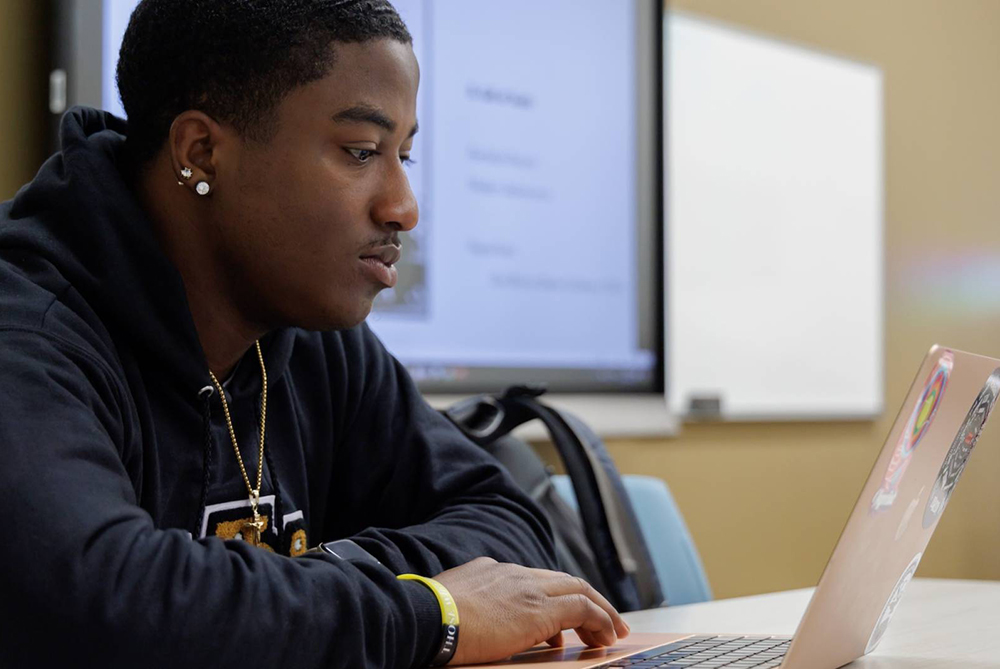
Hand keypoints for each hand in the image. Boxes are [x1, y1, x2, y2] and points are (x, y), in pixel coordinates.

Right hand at [432, 557, 629, 664]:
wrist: (426, 616)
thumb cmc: (430, 618)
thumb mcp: (454, 602)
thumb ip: (475, 604)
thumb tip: (481, 624)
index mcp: (493, 570)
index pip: (535, 580)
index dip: (555, 598)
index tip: (564, 621)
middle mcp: (514, 574)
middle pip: (564, 580)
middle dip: (589, 599)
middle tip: (605, 621)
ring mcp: (527, 588)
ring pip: (579, 589)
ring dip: (600, 611)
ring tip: (613, 631)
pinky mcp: (538, 610)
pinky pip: (582, 609)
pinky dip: (599, 620)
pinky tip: (605, 636)